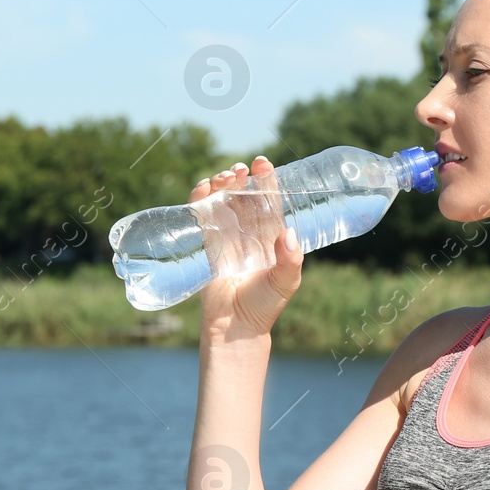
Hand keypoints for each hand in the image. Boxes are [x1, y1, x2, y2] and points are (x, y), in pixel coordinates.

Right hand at [191, 156, 303, 342]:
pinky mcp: (205, 243)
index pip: (269, 200)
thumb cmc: (265, 305)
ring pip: (222, 199)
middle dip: (241, 177)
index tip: (263, 163)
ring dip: (221, 183)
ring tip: (225, 177)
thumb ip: (290, 260)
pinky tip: (203, 187)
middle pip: (243, 194)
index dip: (266, 179)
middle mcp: (247, 230)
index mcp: (270, 234)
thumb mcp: (285, 281)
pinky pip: (200, 214)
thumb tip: (287, 233)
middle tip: (241, 170)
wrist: (235, 326)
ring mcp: (225, 235)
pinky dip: (199, 197)